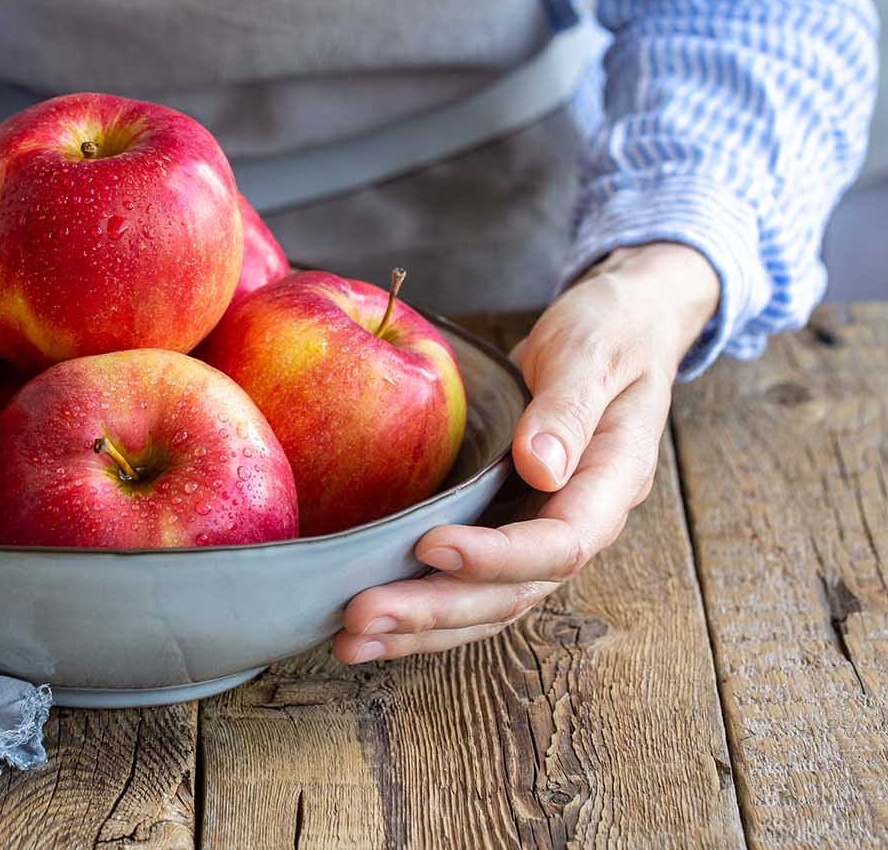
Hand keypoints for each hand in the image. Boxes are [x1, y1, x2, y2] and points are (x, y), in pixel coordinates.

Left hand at [335, 242, 719, 661]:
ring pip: (485, 604)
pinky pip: (467, 584)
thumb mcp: (593, 349)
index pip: (558, 545)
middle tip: (360, 616)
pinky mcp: (506, 526)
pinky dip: (420, 608)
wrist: (620, 328)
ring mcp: (540, 531)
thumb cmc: (608, 330)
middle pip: (511, 594)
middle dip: (434, 611)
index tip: (429, 545)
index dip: (495, 556)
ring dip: (419, 628)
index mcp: (610, 484)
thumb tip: (541, 466)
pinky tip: (370, 624)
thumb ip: (569, 406)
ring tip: (350, 641)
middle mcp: (578, 522)